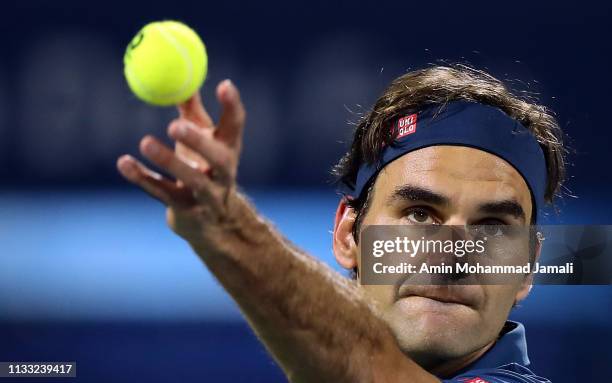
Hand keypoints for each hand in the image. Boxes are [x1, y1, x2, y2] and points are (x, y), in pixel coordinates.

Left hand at [117, 80, 245, 243]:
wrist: (212, 221)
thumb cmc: (203, 167)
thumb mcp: (202, 139)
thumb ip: (191, 111)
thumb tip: (178, 73)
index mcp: (230, 150)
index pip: (236, 126)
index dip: (232, 107)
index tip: (224, 85)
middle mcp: (223, 174)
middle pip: (218, 158)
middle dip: (199, 142)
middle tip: (175, 124)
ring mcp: (207, 196)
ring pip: (191, 181)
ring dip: (169, 162)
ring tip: (145, 142)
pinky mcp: (186, 211)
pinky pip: (162, 193)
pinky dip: (142, 178)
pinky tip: (124, 163)